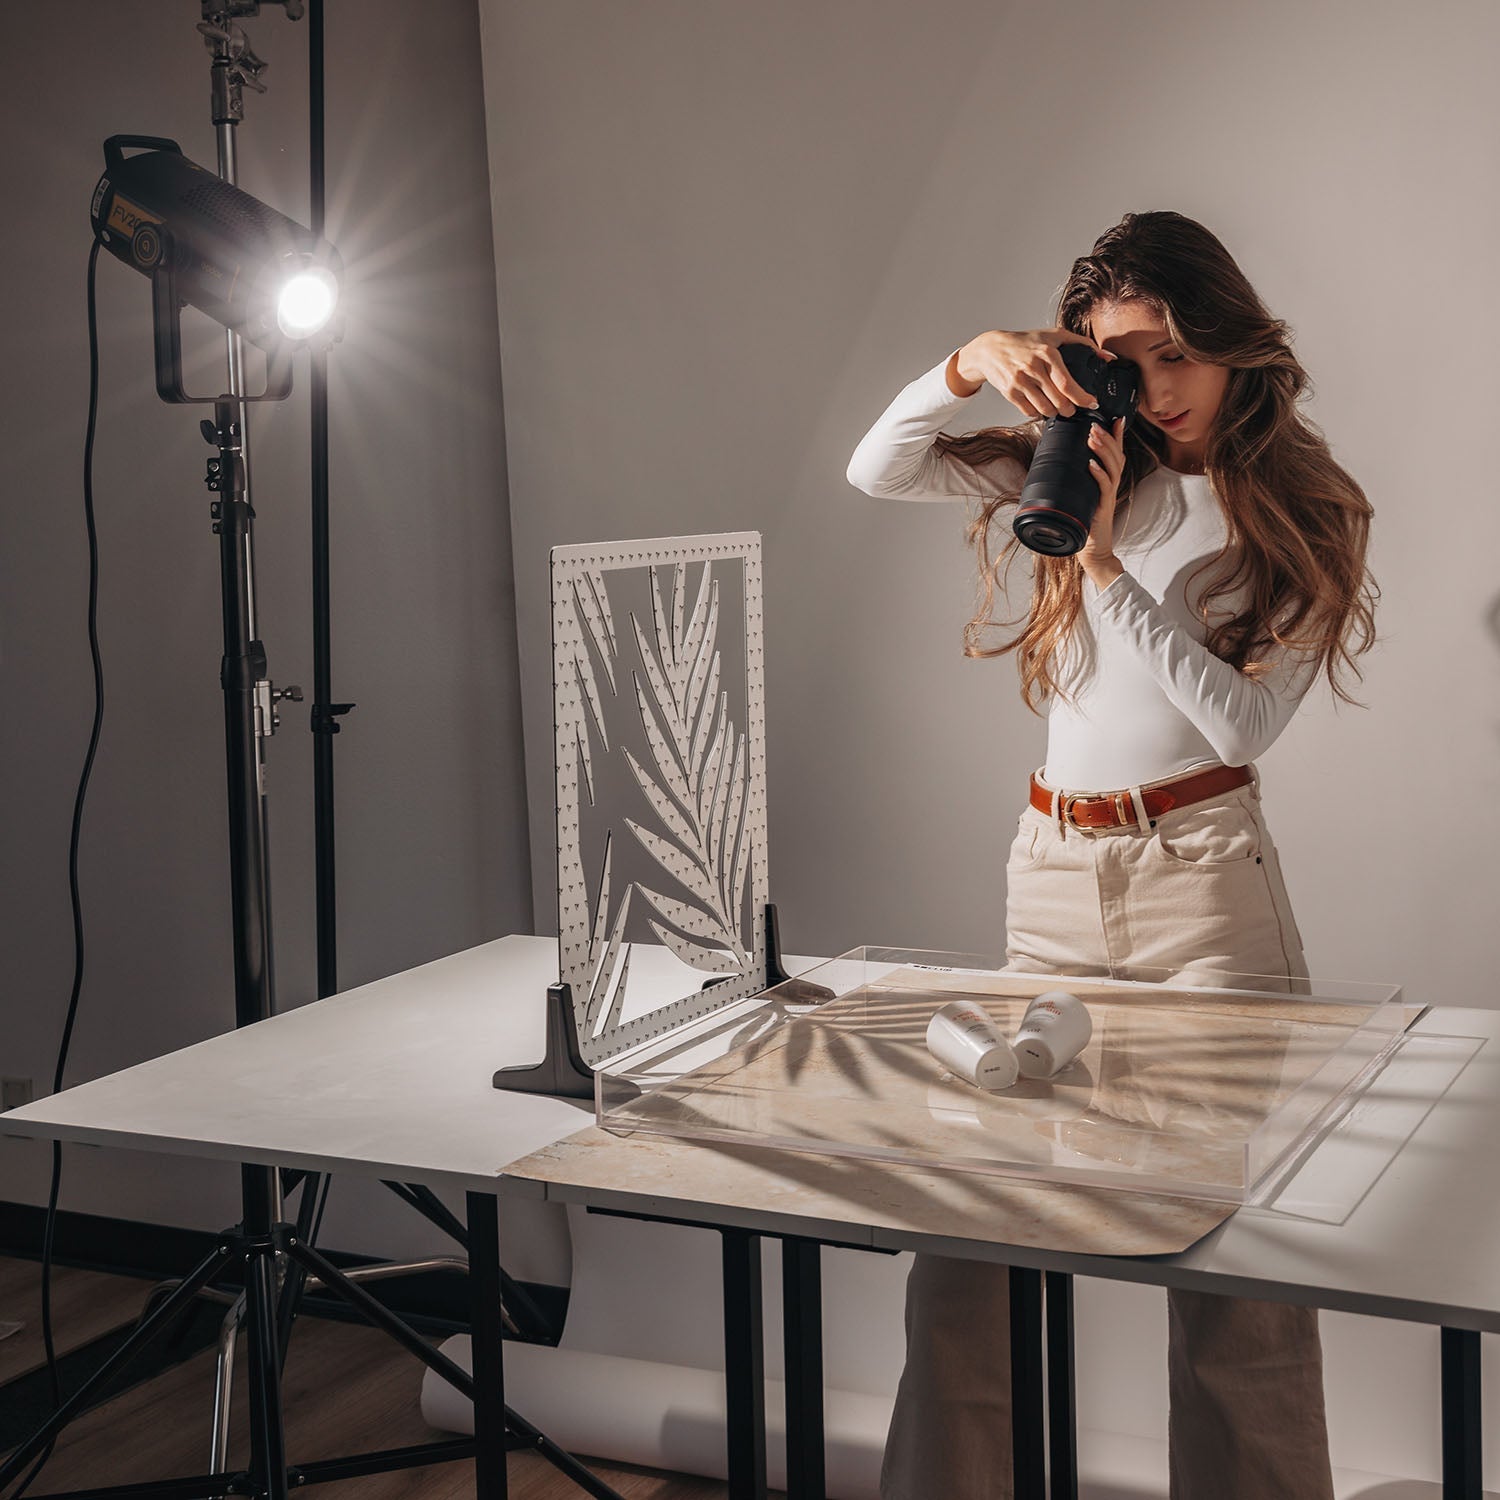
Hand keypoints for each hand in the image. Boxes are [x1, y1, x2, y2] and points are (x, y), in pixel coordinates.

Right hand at [949, 329, 1115, 417]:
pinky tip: (1041, 407)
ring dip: (1054, 412)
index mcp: (1047, 353)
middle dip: (1069, 409)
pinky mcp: (1010, 392)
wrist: (991, 349)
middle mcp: (1033, 367)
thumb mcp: (1054, 336)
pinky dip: (1038, 413)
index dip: (1082, 397)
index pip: (1067, 383)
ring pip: (1044, 409)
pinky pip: (1029, 411)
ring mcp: (1020, 381)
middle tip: (1073, 409)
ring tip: (1057, 408)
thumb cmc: (1026, 342)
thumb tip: (1108, 358)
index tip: (1092, 403)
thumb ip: (1083, 344)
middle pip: (1058, 400)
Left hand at [1079, 416, 1127, 588]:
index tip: (1115, 417)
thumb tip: (1056, 467)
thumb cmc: (1086, 524)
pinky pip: (1104, 488)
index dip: (1116, 436)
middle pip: (1116, 456)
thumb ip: (1076, 482)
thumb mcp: (1081, 497)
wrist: (1093, 551)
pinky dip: (1098, 474)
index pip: (1115, 454)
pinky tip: (1091, 464)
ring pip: (1112, 467)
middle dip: (1106, 437)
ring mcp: (1109, 496)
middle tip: (1095, 424)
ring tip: (1092, 436)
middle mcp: (1111, 486)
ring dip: (1103, 450)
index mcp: (1107, 481)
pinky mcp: (1104, 508)